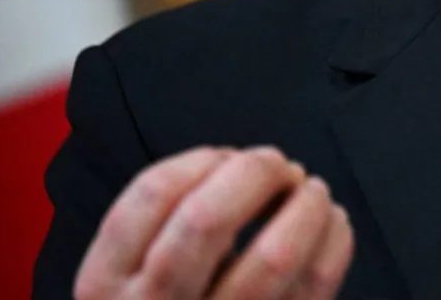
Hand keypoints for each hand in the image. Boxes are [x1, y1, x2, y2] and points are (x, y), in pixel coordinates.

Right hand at [73, 145, 354, 299]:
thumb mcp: (126, 280)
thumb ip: (158, 229)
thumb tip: (235, 167)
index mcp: (106, 287)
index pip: (149, 197)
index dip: (200, 160)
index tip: (226, 155)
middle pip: (207, 220)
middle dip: (255, 173)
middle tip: (276, 164)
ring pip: (274, 256)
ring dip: (305, 206)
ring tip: (311, 190)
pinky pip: (315, 286)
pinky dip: (333, 241)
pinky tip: (332, 223)